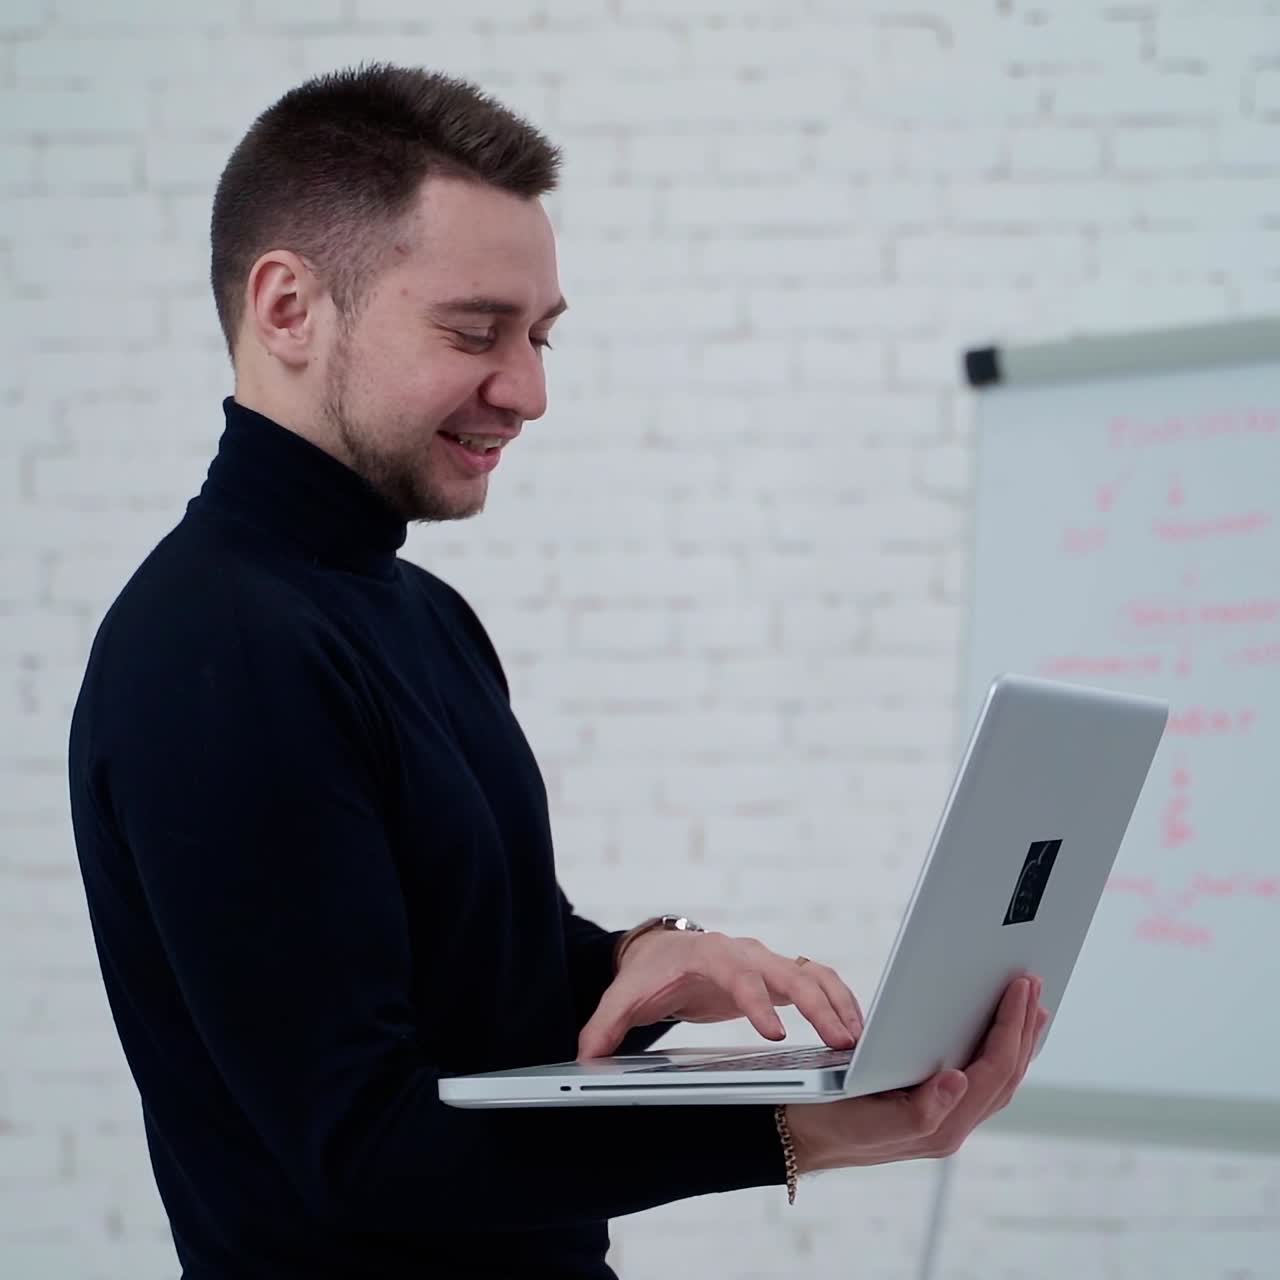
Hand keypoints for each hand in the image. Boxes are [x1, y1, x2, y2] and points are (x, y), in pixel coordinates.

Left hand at [577, 930, 863, 1060]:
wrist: (663, 952)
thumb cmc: (647, 975)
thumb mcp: (623, 998)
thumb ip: (604, 1027)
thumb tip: (585, 1057)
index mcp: (707, 955)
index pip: (738, 974)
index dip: (757, 1002)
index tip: (777, 1034)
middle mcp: (743, 952)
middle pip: (787, 971)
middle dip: (816, 1005)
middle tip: (841, 1042)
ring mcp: (765, 962)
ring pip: (812, 972)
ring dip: (838, 1002)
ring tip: (859, 1041)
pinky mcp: (778, 975)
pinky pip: (818, 980)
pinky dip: (840, 999)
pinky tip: (856, 1031)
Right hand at [785, 975, 1048, 1173]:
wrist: (801, 1135)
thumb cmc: (829, 1121)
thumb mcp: (868, 1116)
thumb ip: (920, 1109)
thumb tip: (959, 1080)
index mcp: (942, 1127)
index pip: (993, 1071)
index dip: (1011, 1028)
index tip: (1020, 988)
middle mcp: (951, 1126)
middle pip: (1006, 1074)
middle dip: (1024, 1028)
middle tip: (1035, 985)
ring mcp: (946, 1120)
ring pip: (998, 1079)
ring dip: (1017, 1039)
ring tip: (1031, 1004)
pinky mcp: (934, 1108)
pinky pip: (982, 1079)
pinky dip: (998, 1051)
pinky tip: (999, 1034)